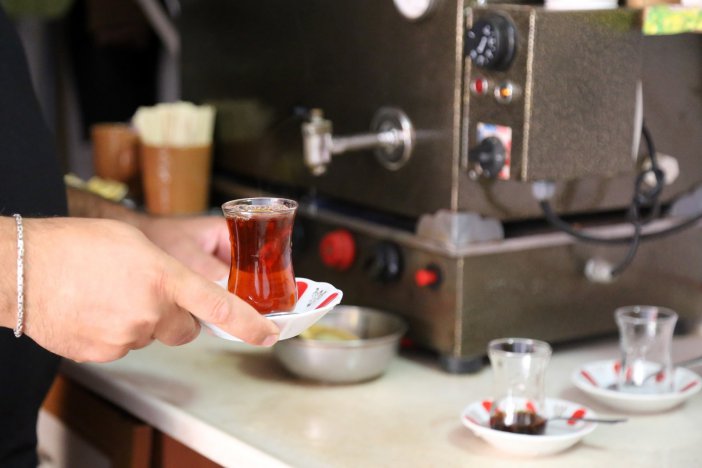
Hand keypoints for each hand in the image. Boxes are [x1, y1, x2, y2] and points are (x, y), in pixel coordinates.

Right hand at [15, 218, 277, 361]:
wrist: (23, 267)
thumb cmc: (76, 245)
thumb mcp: (136, 244)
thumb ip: (168, 271)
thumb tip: (180, 295)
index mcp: (164, 277)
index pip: (219, 307)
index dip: (249, 324)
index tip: (269, 335)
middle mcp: (150, 311)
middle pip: (184, 329)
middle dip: (175, 316)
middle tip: (147, 294)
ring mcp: (126, 337)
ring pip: (150, 337)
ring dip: (141, 322)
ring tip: (109, 296)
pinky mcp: (103, 354)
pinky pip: (123, 347)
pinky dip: (115, 333)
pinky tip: (94, 311)